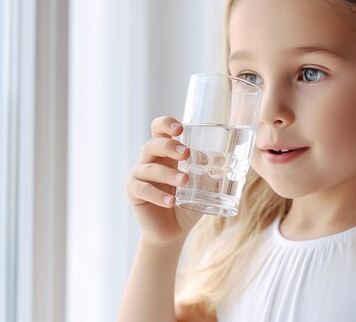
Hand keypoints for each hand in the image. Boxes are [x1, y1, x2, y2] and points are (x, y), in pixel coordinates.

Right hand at [127, 116, 201, 246]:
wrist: (174, 231)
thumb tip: (221, 159)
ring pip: (148, 168)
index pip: (159, 130)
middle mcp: (150, 160)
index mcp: (165, 153)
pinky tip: (171, 202)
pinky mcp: (134, 193)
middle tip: (186, 154)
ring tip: (185, 181)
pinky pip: (142, 190)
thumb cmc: (189, 203)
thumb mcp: (203, 187)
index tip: (180, 129)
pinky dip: (158, 195)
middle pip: (152, 145)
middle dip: (168, 146)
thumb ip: (210, 173)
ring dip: (167, 173)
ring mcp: (139, 176)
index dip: (166, 124)